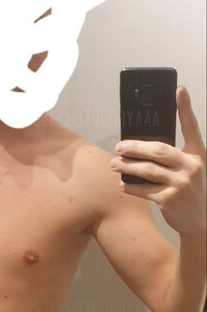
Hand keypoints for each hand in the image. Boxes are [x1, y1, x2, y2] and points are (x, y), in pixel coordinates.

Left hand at [110, 85, 205, 235]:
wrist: (199, 221)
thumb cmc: (189, 191)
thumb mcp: (188, 170)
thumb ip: (173, 158)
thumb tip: (140, 147)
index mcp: (197, 155)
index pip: (191, 127)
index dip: (185, 108)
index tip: (178, 90)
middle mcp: (192, 166)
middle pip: (159, 150)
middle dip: (135, 147)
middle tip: (119, 147)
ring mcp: (181, 184)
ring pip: (148, 170)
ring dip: (127, 167)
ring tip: (114, 164)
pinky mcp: (169, 200)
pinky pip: (144, 189)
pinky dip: (131, 187)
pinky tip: (122, 184)